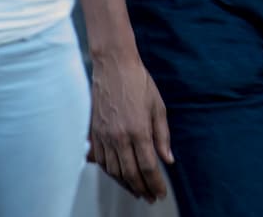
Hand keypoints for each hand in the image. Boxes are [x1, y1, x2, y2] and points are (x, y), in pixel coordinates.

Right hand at [88, 54, 173, 202]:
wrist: (113, 65)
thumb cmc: (139, 82)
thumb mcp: (158, 106)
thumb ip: (162, 136)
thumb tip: (168, 160)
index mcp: (138, 130)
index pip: (148, 167)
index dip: (155, 184)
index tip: (161, 193)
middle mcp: (119, 137)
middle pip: (130, 174)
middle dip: (142, 189)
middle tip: (150, 197)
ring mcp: (104, 136)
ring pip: (114, 171)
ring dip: (126, 184)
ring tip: (137, 190)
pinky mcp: (94, 133)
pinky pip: (101, 161)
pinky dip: (111, 172)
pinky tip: (119, 175)